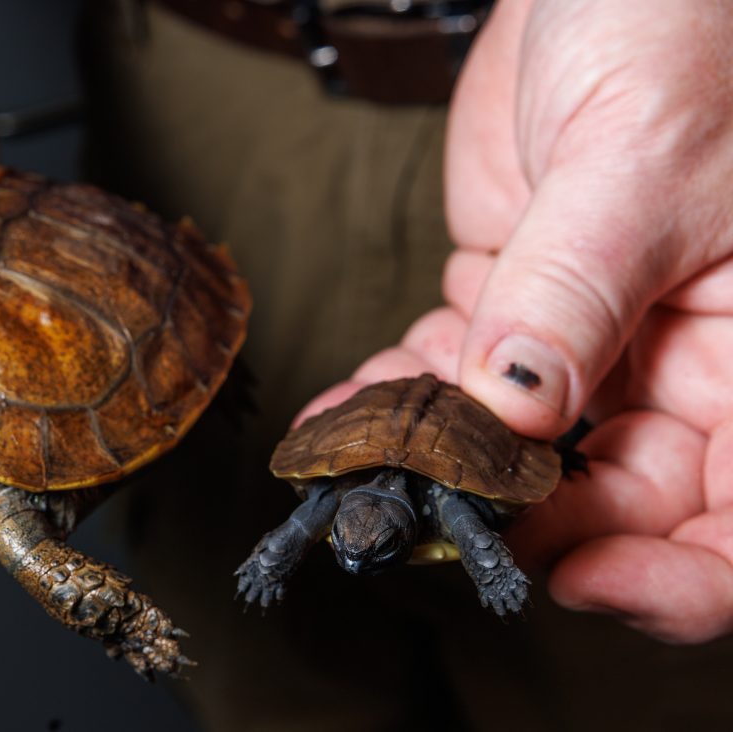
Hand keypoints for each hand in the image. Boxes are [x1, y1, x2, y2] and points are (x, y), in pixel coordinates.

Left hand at [300, 0, 732, 641]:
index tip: (571, 576)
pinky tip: (346, 415)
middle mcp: (686, 361)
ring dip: (435, 466)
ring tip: (357, 467)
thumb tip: (514, 410)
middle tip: (418, 511)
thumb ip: (576, 290)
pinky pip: (456, 379)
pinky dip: (400, 401)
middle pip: (615, 500)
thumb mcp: (642, 156)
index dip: (672, 577)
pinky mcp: (515, 305)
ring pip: (519, 449)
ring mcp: (593, 338)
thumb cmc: (680, 22)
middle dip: (514, 519)